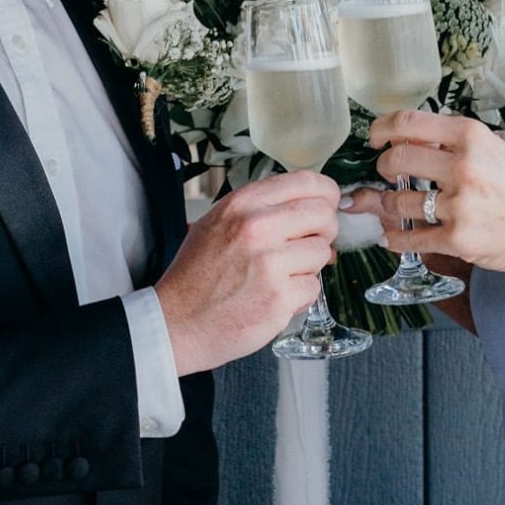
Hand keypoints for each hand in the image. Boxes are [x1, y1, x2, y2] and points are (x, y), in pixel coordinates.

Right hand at [155, 169, 339, 374]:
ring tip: (280, 276)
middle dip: (323, 231)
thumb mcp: (218, 223)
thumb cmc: (197, 276)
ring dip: (308, 267)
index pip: (305, 182)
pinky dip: (300, 295)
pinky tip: (275, 297)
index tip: (326, 204)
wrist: (177, 322)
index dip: (324, 194)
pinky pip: (313, 287)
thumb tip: (308, 205)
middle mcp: (257, 227)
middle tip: (307, 244)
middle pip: (323, 214)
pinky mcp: (279, 297)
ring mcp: (269, 263)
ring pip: (322, 252)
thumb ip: (261, 209)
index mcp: (243, 204)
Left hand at [346, 111, 504, 278]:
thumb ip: (452, 141)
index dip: (382, 128)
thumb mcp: (494, 150)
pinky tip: (392, 235)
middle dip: (383, 166)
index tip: (375, 137)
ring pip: (398, 201)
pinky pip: (411, 237)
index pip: (408, 122)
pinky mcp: (458, 239)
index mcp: (472, 137)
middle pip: (397, 158)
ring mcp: (460, 205)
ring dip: (387, 204)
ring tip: (393, 205)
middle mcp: (464, 167)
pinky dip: (396, 238)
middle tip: (387, 172)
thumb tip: (404, 139)